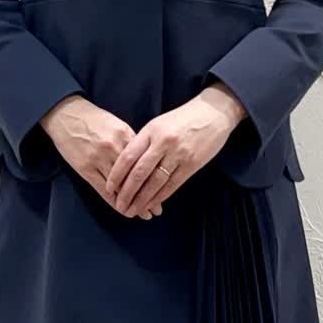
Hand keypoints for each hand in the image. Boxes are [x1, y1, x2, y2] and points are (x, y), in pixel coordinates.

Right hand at [40, 94, 163, 216]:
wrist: (66, 113)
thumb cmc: (93, 120)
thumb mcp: (117, 125)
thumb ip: (131, 143)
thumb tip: (146, 162)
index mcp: (125, 134)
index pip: (144, 163)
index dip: (155, 180)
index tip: (162, 193)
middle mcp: (114, 147)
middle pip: (135, 177)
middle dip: (147, 196)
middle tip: (155, 210)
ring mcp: (99, 158)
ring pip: (120, 187)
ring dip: (132, 203)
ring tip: (141, 213)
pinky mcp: (85, 168)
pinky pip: (103, 190)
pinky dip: (114, 201)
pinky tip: (122, 209)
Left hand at [104, 82, 246, 217]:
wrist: (213, 112)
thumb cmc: (183, 118)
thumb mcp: (158, 124)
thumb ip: (143, 142)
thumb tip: (126, 164)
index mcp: (151, 131)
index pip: (128, 157)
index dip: (116, 175)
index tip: (109, 188)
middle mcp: (163, 143)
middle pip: (139, 173)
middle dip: (126, 193)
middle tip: (119, 206)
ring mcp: (178, 154)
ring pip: (155, 182)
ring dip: (142, 199)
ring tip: (133, 210)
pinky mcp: (192, 164)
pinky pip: (172, 185)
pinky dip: (160, 197)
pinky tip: (152, 204)